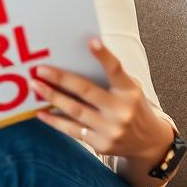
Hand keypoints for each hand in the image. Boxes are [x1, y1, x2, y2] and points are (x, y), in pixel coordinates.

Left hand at [31, 38, 174, 183]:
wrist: (149, 143)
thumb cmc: (133, 108)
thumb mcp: (129, 89)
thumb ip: (111, 76)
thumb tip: (80, 57)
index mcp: (130, 91)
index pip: (116, 70)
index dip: (104, 56)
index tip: (91, 42)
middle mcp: (122, 110)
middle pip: (86, 91)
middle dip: (60, 79)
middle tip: (40, 70)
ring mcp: (111, 129)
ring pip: (75, 111)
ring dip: (53, 97)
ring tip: (36, 87)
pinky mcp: (102, 145)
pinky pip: (73, 130)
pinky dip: (55, 121)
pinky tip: (41, 112)